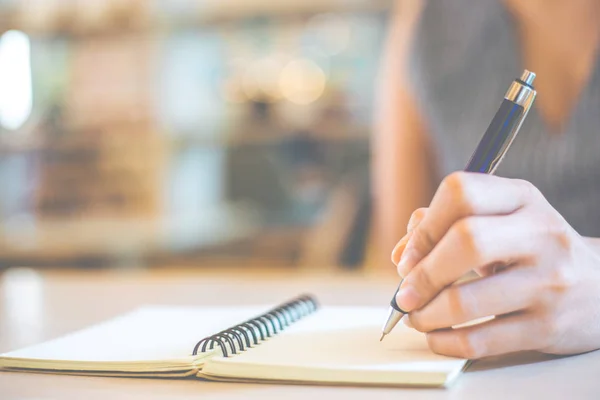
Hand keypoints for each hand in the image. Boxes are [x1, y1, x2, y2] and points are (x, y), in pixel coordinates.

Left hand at [391, 171, 599, 358]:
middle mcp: (540, 233)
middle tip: (404, 293)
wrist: (599, 289)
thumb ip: (444, 225)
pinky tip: (436, 336)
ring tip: (415, 316)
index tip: (408, 256)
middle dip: (423, 273)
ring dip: (426, 314)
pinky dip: (445, 342)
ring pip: (466, 300)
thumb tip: (402, 256)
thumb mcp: (499, 220)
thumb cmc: (531, 250)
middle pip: (466, 241)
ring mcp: (549, 281)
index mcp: (521, 198)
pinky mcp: (548, 327)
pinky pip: (482, 340)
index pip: (461, 192)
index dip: (424, 227)